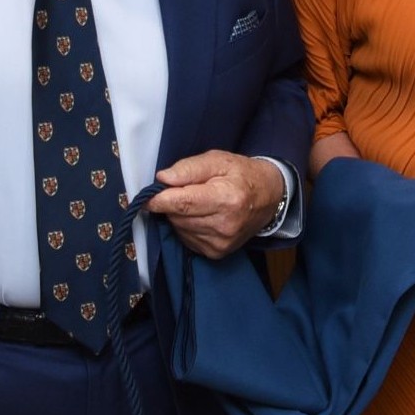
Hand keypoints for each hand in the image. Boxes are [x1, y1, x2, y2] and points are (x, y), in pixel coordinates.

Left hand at [150, 151, 283, 258]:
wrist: (269, 198)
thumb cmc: (242, 174)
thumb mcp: (219, 160)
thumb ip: (190, 168)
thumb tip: (162, 179)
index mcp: (226, 198)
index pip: (182, 202)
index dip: (159, 200)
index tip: (146, 197)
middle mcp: (224, 225)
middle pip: (178, 216)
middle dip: (172, 203)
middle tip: (185, 190)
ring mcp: (220, 243)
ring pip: (179, 228)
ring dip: (180, 215)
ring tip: (198, 202)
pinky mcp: (217, 253)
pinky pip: (187, 239)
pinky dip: (187, 227)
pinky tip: (202, 217)